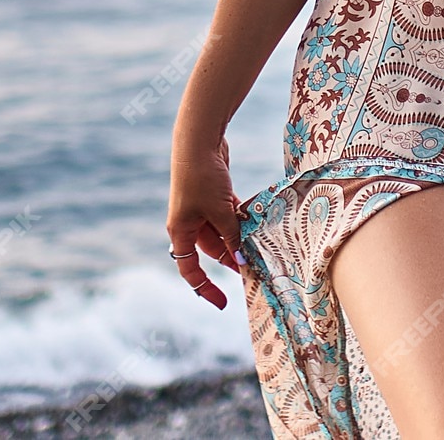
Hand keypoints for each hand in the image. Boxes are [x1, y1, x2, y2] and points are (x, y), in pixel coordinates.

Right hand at [166, 130, 246, 309]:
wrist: (199, 141)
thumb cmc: (203, 178)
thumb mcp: (220, 212)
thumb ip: (232, 237)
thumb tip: (242, 261)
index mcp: (181, 231)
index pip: (190, 269)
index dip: (204, 288)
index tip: (222, 302)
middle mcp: (188, 222)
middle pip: (212, 250)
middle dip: (233, 260)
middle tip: (256, 272)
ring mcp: (201, 207)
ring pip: (223, 232)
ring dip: (240, 239)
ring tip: (262, 250)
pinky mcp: (214, 194)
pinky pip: (228, 215)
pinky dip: (241, 221)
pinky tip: (258, 225)